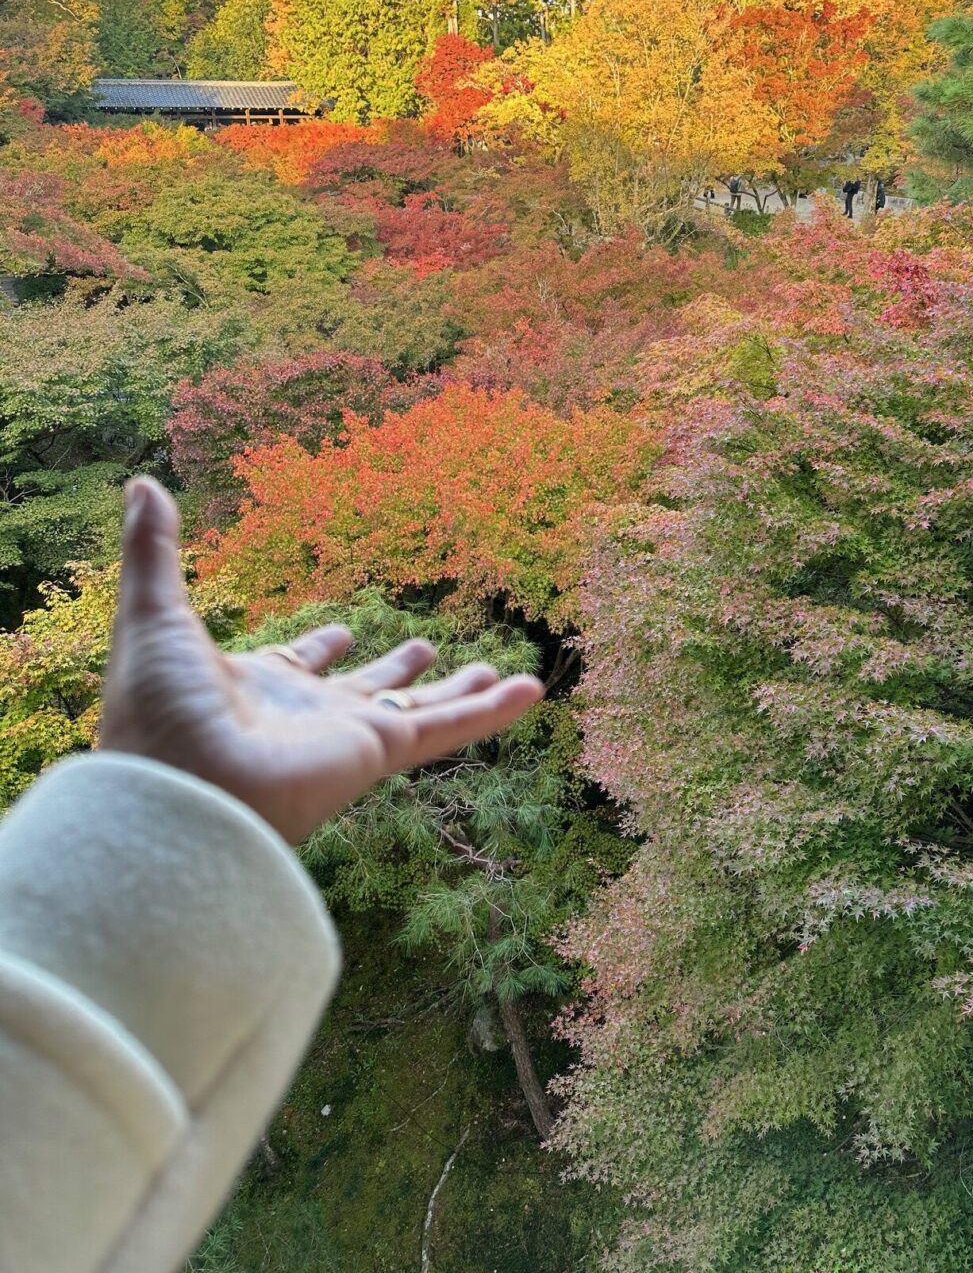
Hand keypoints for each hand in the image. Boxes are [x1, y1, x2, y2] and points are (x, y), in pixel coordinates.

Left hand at [100, 478, 544, 842]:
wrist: (181, 788)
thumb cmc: (158, 712)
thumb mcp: (154, 613)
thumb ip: (155, 550)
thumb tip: (141, 483)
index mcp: (255, 689)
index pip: (297, 667)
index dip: (317, 650)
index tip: (340, 634)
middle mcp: (306, 717)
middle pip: (365, 692)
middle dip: (395, 674)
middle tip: (427, 650)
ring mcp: (346, 735)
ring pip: (419, 712)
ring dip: (458, 693)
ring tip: (492, 672)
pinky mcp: (380, 751)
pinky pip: (448, 728)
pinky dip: (493, 712)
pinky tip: (531, 690)